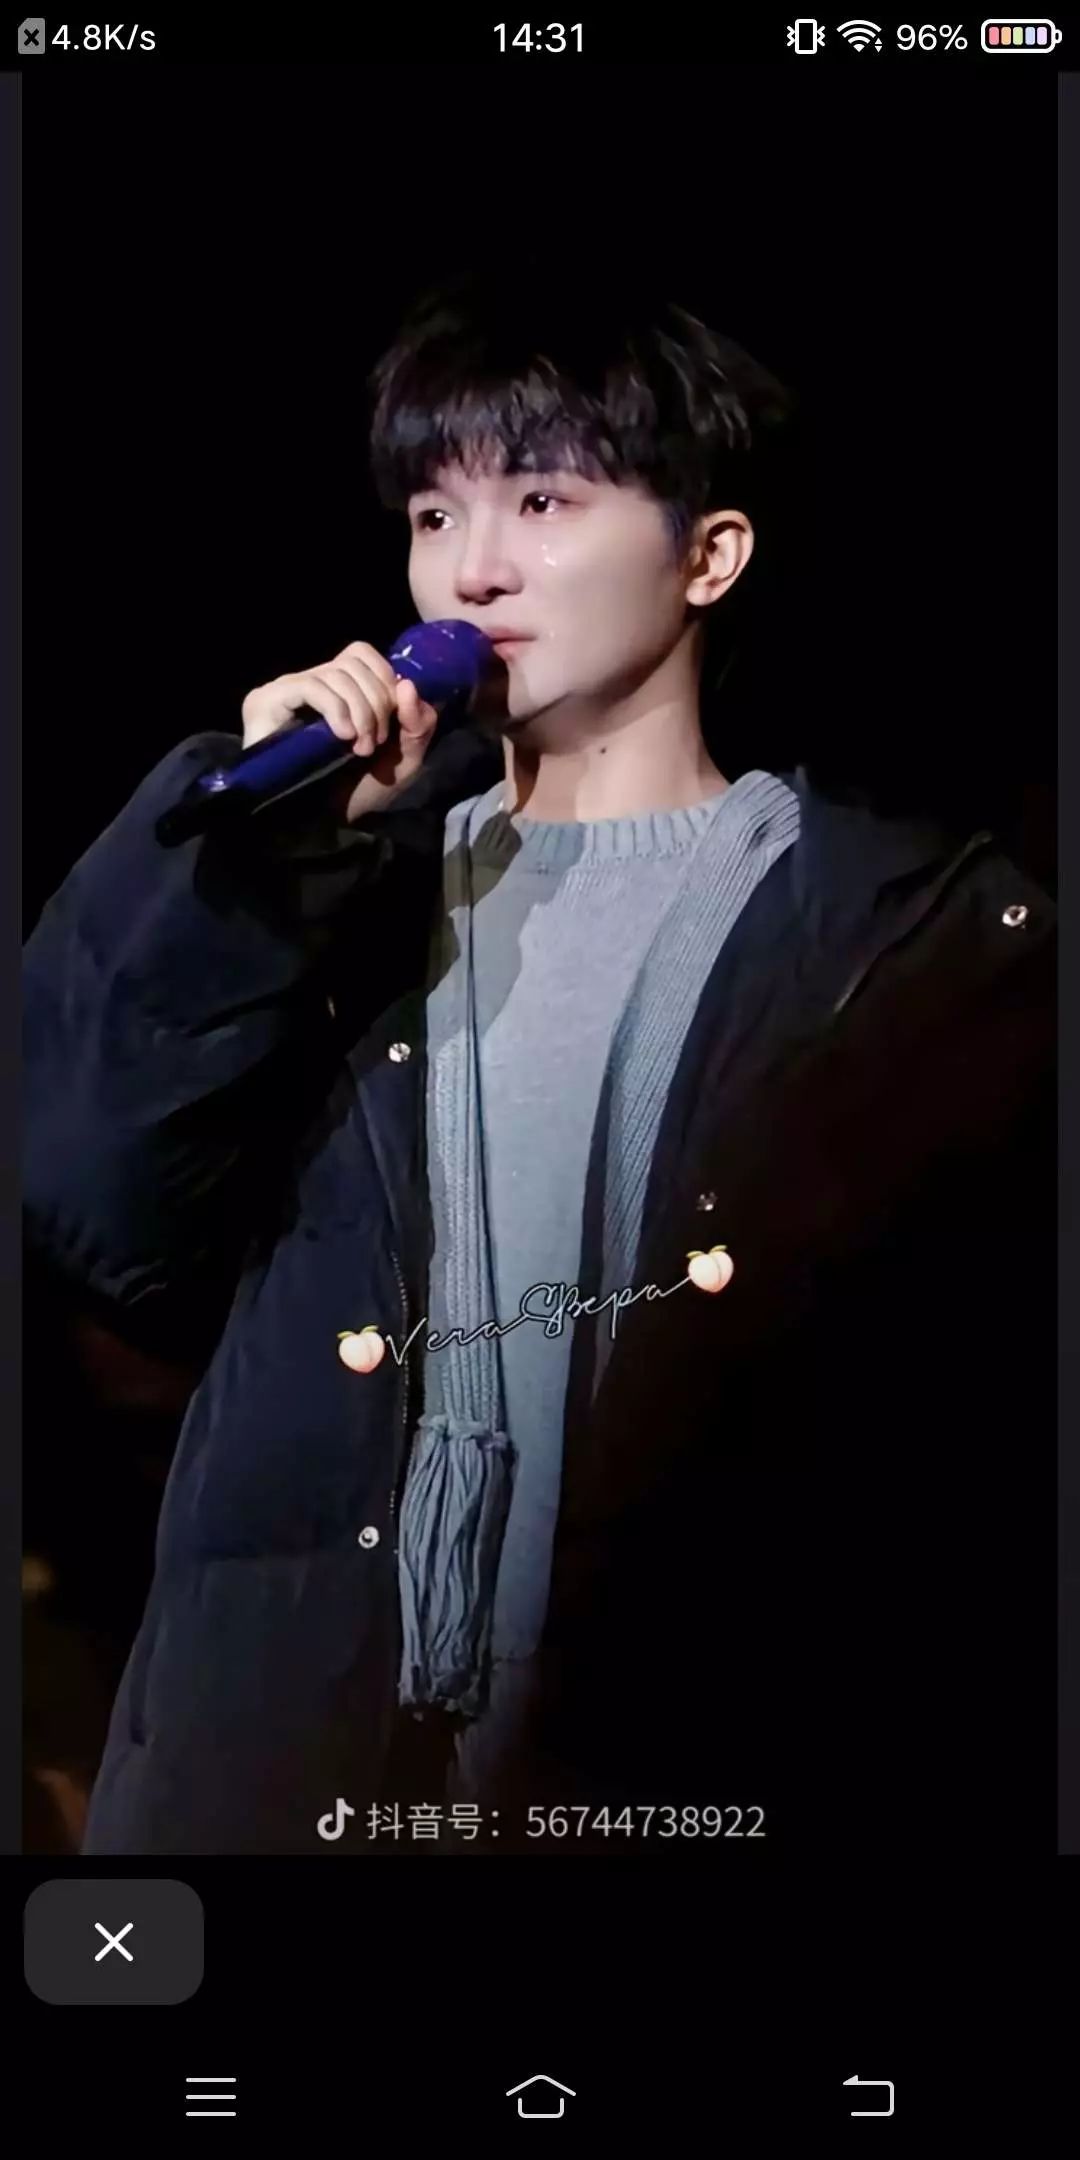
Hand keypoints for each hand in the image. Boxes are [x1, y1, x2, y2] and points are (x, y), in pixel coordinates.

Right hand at [240, 640, 438, 821]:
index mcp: (343, 688)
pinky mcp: (268, 701)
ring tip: (359, 748)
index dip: (384, 679)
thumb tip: (406, 683)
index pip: (363, 654)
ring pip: (335, 673)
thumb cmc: (359, 792)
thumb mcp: (403, 760)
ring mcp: (290, 690)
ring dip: (360, 712)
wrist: (322, 824)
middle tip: (373, 743)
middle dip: (377, 702)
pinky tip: (341, 736)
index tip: (392, 722)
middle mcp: (314, 682)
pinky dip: (335, 709)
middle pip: (354, 661)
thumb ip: (417, 723)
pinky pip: (310, 686)